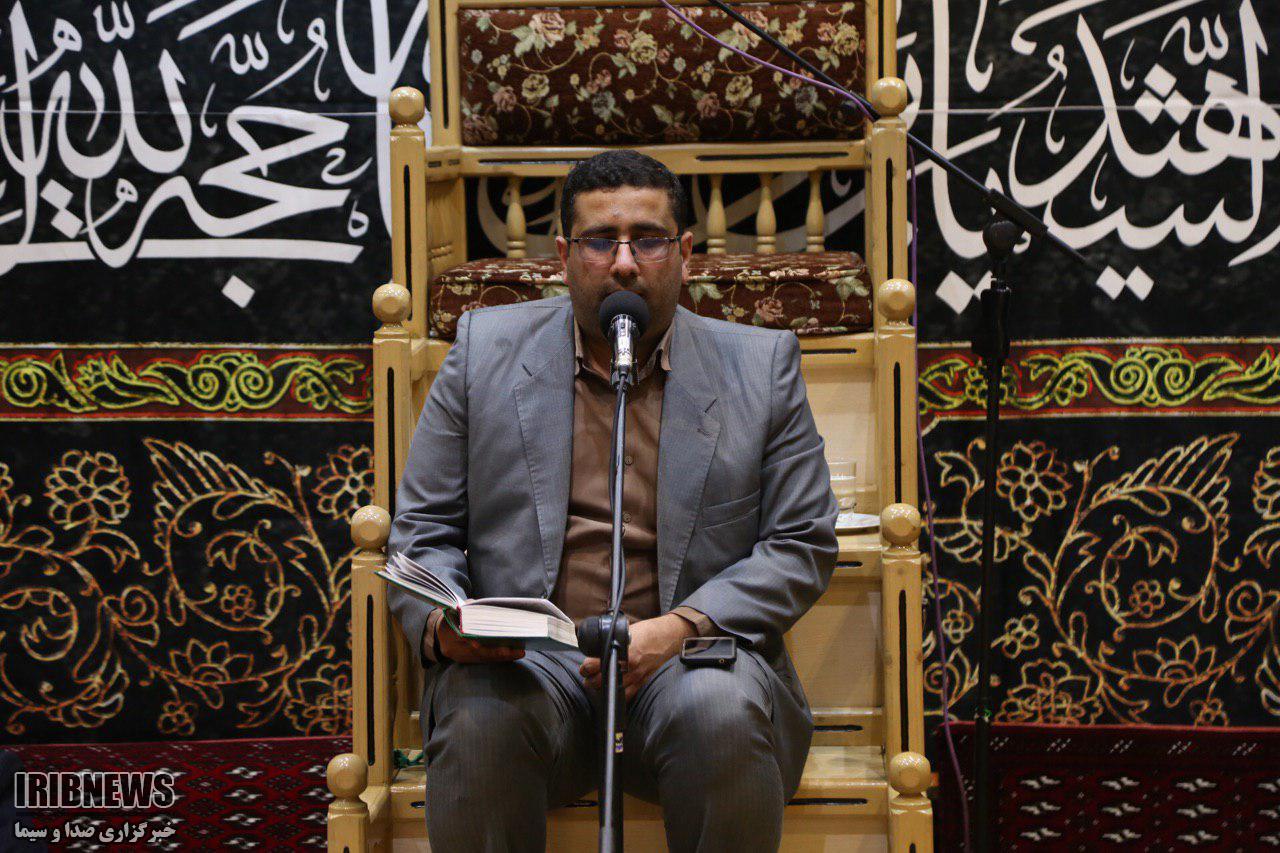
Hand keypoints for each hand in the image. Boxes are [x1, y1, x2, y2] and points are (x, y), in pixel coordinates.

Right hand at [434, 615, 524, 663]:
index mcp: (449, 634)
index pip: (466, 639)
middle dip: (499, 653)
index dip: (482, 643)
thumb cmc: (451, 616)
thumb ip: (470, 608)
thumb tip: (487, 607)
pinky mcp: (466, 660)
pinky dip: (496, 658)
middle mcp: (454, 649)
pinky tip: (511, 655)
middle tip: (518, 650)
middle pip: (479, 653)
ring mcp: (459, 657)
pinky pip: (483, 660)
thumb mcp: (456, 608)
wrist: (438, 632)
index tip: (497, 644)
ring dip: (502, 657)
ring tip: (519, 652)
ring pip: (483, 659)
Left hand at [580, 614, 695, 699]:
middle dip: (591, 680)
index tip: (584, 668)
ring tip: (598, 683)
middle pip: (601, 680)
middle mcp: (629, 665)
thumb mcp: (626, 630)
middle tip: (588, 676)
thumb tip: (597, 647)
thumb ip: (612, 640)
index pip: (596, 665)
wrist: (669, 636)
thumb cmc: (649, 631)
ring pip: (613, 689)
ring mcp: (637, 675)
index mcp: (622, 650)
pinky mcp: (644, 680)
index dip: (586, 668)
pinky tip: (614, 690)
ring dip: (602, 688)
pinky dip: (619, 694)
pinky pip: (628, 694)